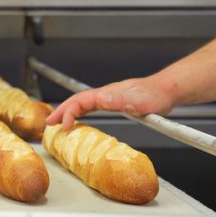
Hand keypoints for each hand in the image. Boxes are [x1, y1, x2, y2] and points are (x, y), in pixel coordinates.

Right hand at [45, 76, 174, 129]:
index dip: (69, 112)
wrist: (167, 90)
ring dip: (68, 112)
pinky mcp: (115, 102)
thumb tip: (99, 99)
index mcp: (107, 94)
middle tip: (48, 123)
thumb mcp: (138, 101)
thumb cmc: (155, 96)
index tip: (64, 126)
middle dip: (61, 111)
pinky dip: (80, 112)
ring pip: (82, 104)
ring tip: (58, 122)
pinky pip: (91, 107)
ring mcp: (109, 98)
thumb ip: (119, 100)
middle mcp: (106, 95)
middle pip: (77, 101)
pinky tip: (79, 119)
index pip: (81, 101)